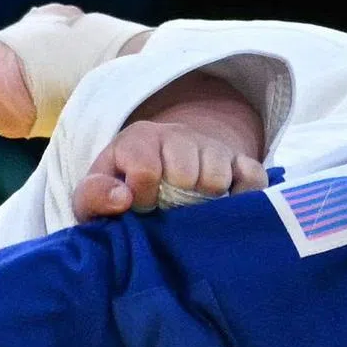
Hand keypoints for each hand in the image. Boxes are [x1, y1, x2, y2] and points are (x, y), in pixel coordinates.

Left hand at [74, 119, 267, 221]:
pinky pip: (254, 177)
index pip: (146, 168)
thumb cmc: (127, 192)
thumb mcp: (95, 196)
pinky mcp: (241, 162)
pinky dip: (245, 197)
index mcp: (139, 139)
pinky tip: (227, 207)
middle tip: (171, 210)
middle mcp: (178, 136)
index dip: (144, 196)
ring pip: (218, 177)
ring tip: (196, 209)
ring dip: (208, 202)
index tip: (143, 208)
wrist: (166, 176)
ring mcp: (212, 148)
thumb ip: (92, 197)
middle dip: (177, 199)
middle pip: (186, 173)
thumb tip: (122, 199)